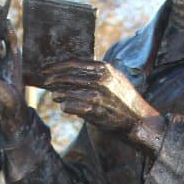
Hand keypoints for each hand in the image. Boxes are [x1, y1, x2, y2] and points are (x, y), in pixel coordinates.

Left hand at [45, 60, 164, 151]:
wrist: (138, 120)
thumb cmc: (126, 99)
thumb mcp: (116, 78)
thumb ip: (98, 71)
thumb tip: (76, 68)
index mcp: (105, 69)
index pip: (74, 63)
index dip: (57, 66)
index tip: (48, 69)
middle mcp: (100, 81)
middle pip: (67, 77)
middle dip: (53, 80)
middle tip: (46, 82)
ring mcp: (97, 97)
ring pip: (66, 92)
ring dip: (58, 94)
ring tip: (54, 95)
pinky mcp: (94, 112)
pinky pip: (71, 107)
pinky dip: (65, 106)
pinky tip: (64, 106)